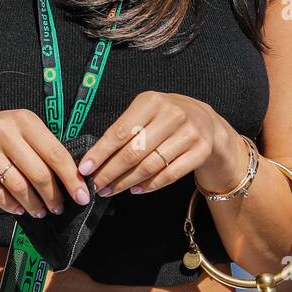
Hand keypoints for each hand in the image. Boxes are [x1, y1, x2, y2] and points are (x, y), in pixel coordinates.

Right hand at [0, 110, 91, 217]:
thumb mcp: (20, 131)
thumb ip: (42, 148)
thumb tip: (72, 178)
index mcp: (24, 119)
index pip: (55, 152)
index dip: (71, 178)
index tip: (82, 196)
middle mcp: (4, 129)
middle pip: (38, 172)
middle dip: (53, 196)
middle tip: (58, 208)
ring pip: (17, 185)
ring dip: (32, 204)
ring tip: (40, 212)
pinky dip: (9, 205)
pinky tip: (18, 209)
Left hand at [77, 91, 244, 196]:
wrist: (206, 121)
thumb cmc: (166, 117)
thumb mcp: (146, 111)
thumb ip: (124, 129)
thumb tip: (95, 158)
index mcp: (152, 101)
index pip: (120, 131)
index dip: (101, 152)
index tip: (85, 168)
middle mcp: (172, 115)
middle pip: (134, 151)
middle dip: (111, 172)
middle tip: (96, 185)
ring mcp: (189, 134)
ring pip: (150, 165)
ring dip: (126, 182)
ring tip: (111, 190)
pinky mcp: (201, 151)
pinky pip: (170, 174)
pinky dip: (150, 185)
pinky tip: (136, 190)